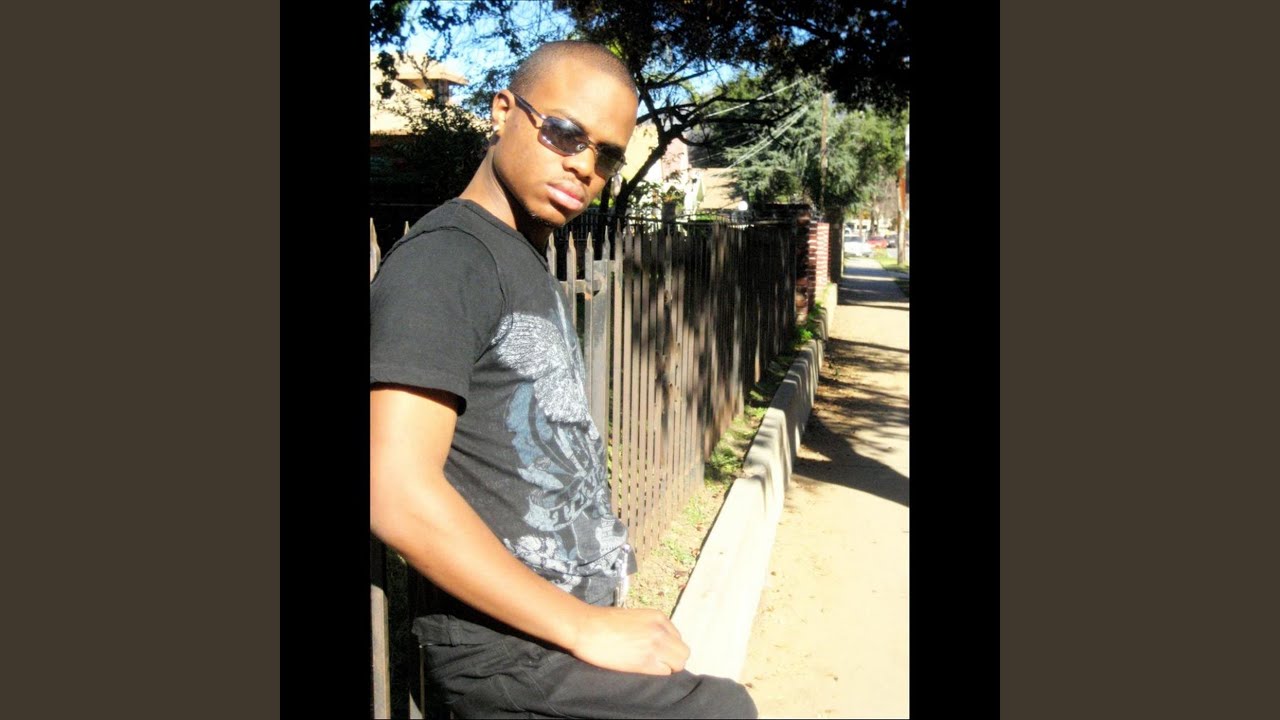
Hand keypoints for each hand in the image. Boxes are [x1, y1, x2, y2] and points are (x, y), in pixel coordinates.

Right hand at [569, 605, 690, 674]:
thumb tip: (656, 641)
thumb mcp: (633, 616)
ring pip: (678, 664)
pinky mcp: (645, 662)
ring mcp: (655, 646)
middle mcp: (661, 630)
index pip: (677, 638)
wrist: (586, 627)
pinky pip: (664, 673)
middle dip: (672, 659)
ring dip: (667, 667)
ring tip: (649, 666)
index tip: (655, 651)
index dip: (668, 647)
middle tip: (656, 662)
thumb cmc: (603, 621)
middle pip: (683, 652)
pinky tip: (641, 669)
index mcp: (658, 617)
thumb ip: (650, 626)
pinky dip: (656, 673)